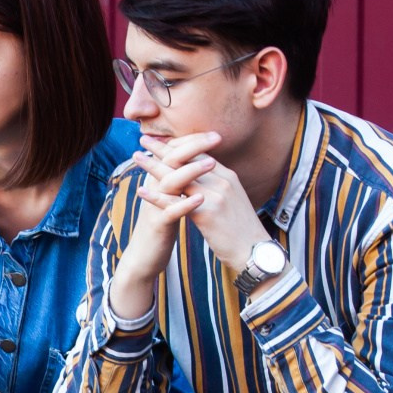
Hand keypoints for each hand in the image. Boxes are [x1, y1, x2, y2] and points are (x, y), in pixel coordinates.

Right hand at [107, 139, 215, 318]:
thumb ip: (179, 180)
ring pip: (170, 181)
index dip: (192, 141)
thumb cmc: (162, 226)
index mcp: (159, 180)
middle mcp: (154, 188)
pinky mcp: (157, 224)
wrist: (144, 256)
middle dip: (194, 146)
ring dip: (191, 171)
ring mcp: (154, 206)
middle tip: (216, 137)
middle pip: (171, 159)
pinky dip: (185, 204)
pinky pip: (170, 211)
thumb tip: (196, 162)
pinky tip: (200, 199)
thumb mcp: (170, 198)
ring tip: (211, 163)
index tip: (215, 134)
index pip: (174, 151)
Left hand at [137, 132, 264, 272]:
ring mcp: (215, 195)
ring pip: (179, 176)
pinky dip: (158, 197)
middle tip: (144, 139)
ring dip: (154, 166)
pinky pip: (177, 202)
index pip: (199, 154)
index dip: (179, 146)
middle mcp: (222, 181)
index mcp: (228, 177)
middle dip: (163, 148)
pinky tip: (142, 191)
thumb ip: (217, 188)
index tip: (163, 141)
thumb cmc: (242, 231)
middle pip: (187, 159)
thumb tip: (202, 182)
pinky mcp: (208, 213)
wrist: (256, 252)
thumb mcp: (232, 201)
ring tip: (136, 158)